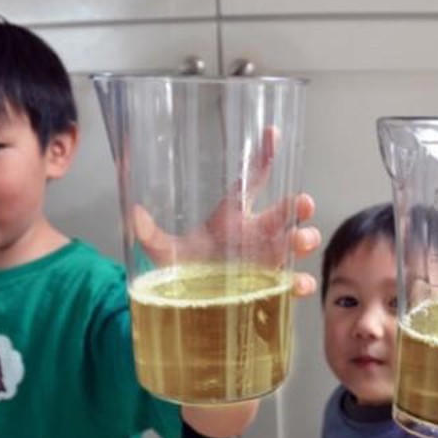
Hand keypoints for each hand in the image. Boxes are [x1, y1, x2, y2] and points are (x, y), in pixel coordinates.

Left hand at [132, 127, 320, 297]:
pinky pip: (291, 283)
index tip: (272, 133)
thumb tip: (133, 215)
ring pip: (295, 243)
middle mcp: (256, 233)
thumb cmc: (184, 268)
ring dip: (304, 239)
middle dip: (298, 205)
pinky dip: (299, 283)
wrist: (188, 304)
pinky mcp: (270, 287)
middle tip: (302, 203)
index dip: (264, 156)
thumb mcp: (165, 250)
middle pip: (284, 212)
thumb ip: (151, 234)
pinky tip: (298, 283)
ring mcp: (267, 260)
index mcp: (233, 215)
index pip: (254, 179)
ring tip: (300, 240)